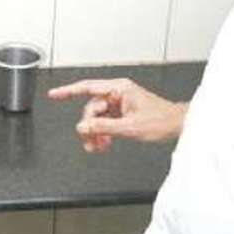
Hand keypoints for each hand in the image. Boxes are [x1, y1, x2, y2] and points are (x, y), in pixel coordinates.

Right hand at [47, 78, 187, 152]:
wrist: (179, 125)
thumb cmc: (162, 120)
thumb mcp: (130, 127)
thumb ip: (104, 127)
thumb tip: (83, 127)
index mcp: (119, 89)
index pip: (87, 87)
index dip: (68, 91)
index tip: (54, 94)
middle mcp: (118, 93)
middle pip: (92, 108)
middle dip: (90, 126)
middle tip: (91, 142)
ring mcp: (121, 102)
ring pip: (98, 117)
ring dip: (97, 132)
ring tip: (100, 146)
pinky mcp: (124, 112)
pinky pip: (106, 121)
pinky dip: (104, 132)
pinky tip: (106, 143)